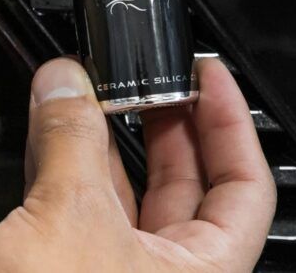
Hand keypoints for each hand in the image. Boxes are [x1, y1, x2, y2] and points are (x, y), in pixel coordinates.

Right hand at [0, 57, 275, 271]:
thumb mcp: (68, 221)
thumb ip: (71, 140)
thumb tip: (67, 83)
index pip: (245, 188)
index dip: (232, 124)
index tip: (211, 77)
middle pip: (185, 188)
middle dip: (164, 124)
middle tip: (149, 74)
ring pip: (123, 197)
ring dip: (103, 138)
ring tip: (89, 87)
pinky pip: (76, 210)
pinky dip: (64, 165)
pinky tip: (51, 130)